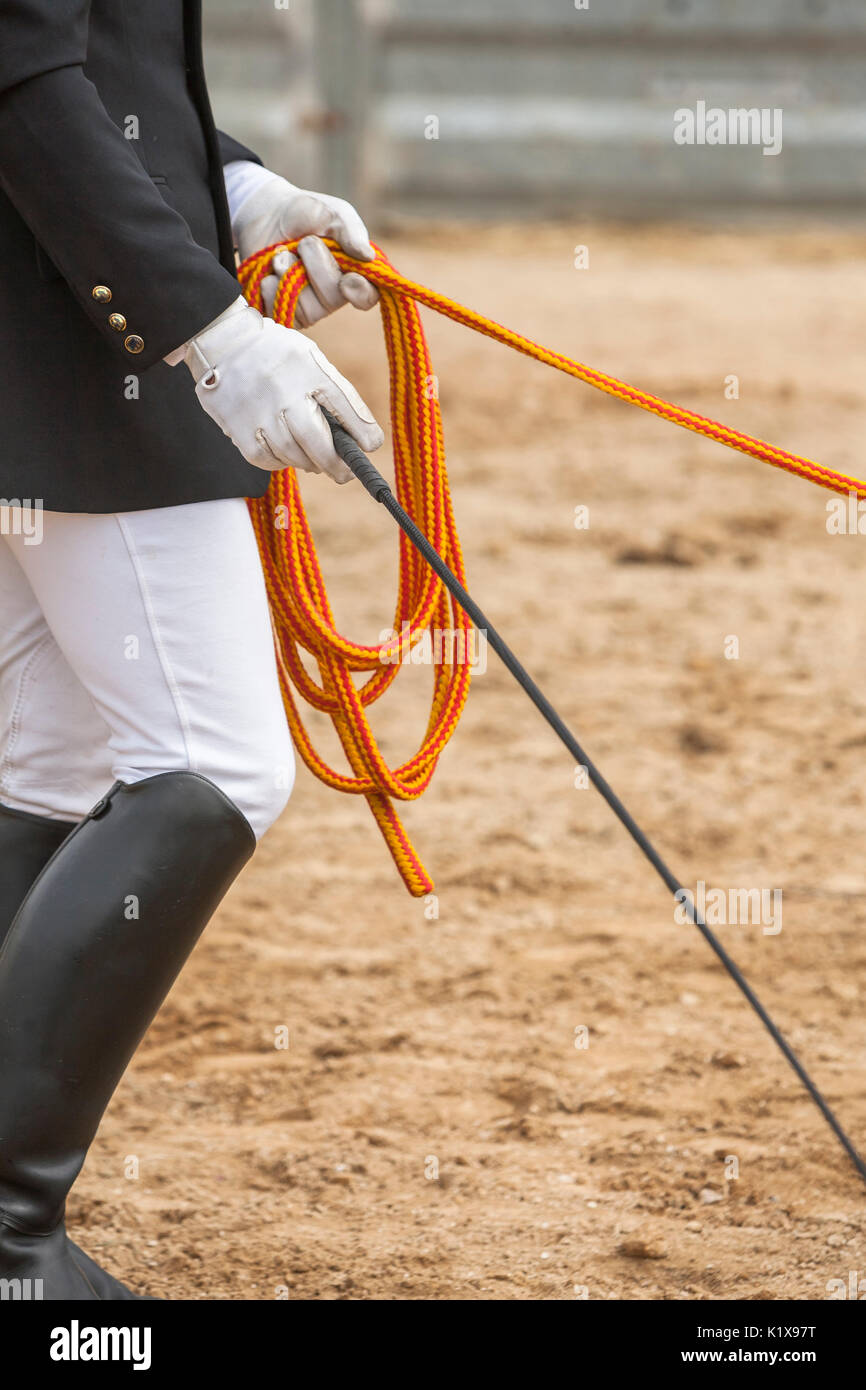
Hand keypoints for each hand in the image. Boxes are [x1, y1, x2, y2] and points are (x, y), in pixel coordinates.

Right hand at [184, 297, 383, 482]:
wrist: (222, 340)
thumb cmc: (276, 354)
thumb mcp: (310, 359)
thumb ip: (335, 393)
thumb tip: (361, 439)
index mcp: (308, 368)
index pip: (344, 405)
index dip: (362, 432)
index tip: (371, 446)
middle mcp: (284, 390)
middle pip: (318, 443)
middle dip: (336, 464)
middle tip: (344, 473)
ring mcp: (259, 411)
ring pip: (293, 456)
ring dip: (307, 462)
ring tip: (312, 458)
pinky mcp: (238, 428)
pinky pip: (267, 460)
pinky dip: (280, 462)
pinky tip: (284, 452)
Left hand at [232, 173, 379, 328]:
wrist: (264, 213)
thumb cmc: (305, 214)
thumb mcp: (332, 213)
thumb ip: (351, 231)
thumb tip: (368, 256)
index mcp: (353, 272)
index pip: (367, 296)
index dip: (360, 293)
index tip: (348, 280)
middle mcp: (333, 296)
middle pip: (332, 298)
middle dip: (315, 264)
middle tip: (304, 241)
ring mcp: (307, 308)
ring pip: (305, 307)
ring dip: (289, 271)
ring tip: (283, 253)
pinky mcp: (281, 313)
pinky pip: (278, 310)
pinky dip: (269, 284)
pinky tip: (269, 270)